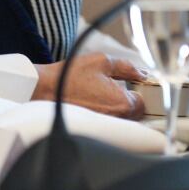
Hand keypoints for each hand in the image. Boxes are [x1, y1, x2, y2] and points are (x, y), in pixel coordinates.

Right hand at [32, 53, 148, 119]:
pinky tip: (94, 101)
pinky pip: (107, 122)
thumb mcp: (103, 62)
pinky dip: (105, 112)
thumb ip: (127, 67)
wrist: (44, 89)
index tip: (134, 83)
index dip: (140, 90)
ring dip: (118, 107)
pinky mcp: (92, 127)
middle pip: (134, 113)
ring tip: (103, 93)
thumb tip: (142, 73)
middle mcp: (115, 118)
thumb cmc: (70, 75)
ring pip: (121, 118)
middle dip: (130, 100)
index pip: (144, 101)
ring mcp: (103, 125)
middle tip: (118, 87)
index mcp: (122, 103)